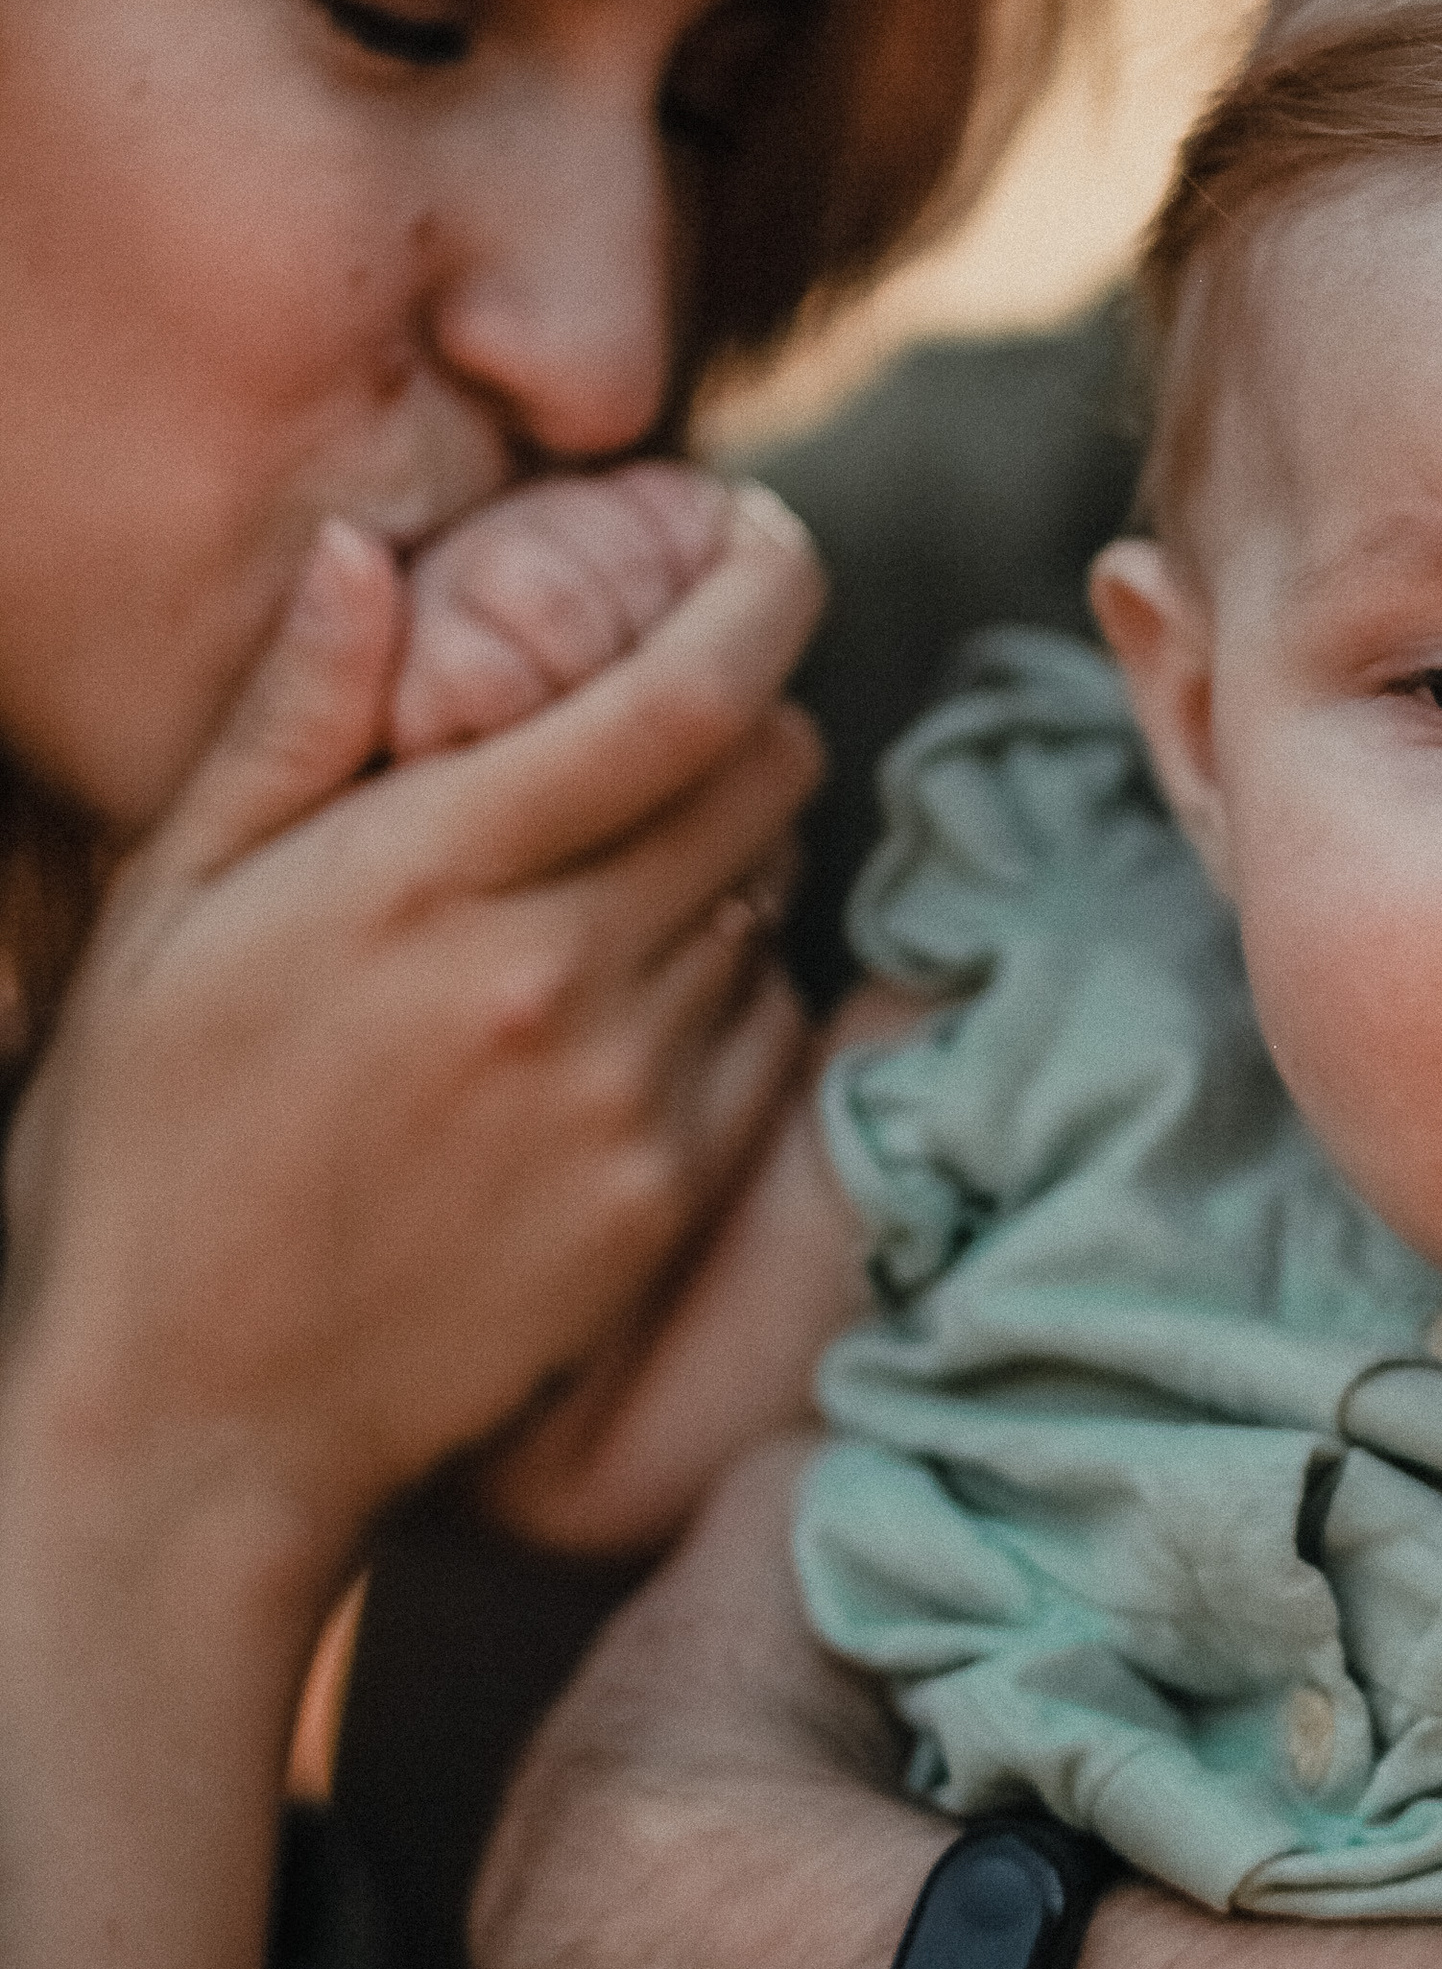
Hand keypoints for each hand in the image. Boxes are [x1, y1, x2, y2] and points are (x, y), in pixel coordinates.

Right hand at [2, 492, 825, 1605]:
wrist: (184, 1432)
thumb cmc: (144, 1156)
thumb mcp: (170, 911)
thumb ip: (289, 722)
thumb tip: (371, 548)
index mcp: (426, 875)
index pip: (680, 690)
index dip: (762, 585)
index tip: (769, 536)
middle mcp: (553, 975)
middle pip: (767, 773)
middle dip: (744, 710)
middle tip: (665, 719)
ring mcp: (623, 1096)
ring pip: (770, 898)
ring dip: (724, 857)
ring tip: (597, 889)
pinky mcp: (663, 1199)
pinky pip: (764, 1033)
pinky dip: (725, 989)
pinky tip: (612, 1016)